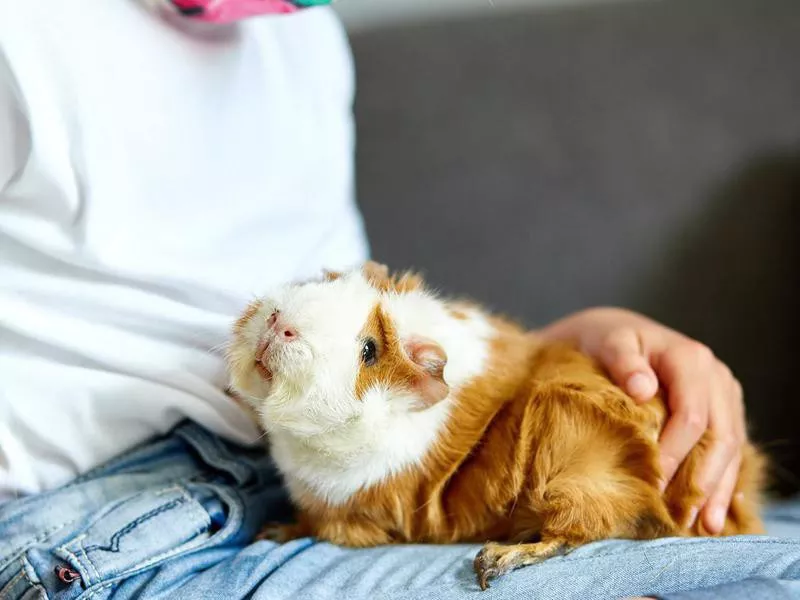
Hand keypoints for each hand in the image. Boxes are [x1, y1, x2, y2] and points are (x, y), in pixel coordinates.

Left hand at [539, 307, 745, 533]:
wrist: (615, 335)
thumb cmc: (606, 340)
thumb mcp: (608, 341)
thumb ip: (623, 362)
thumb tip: (641, 389)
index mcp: (691, 359)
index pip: (691, 416)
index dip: (675, 453)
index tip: (653, 484)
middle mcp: (716, 378)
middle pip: (719, 437)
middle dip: (701, 481)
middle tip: (681, 518)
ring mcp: (724, 397)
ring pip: (730, 449)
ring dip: (717, 490)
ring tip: (703, 527)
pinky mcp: (723, 413)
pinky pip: (728, 452)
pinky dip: (721, 483)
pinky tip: (713, 512)